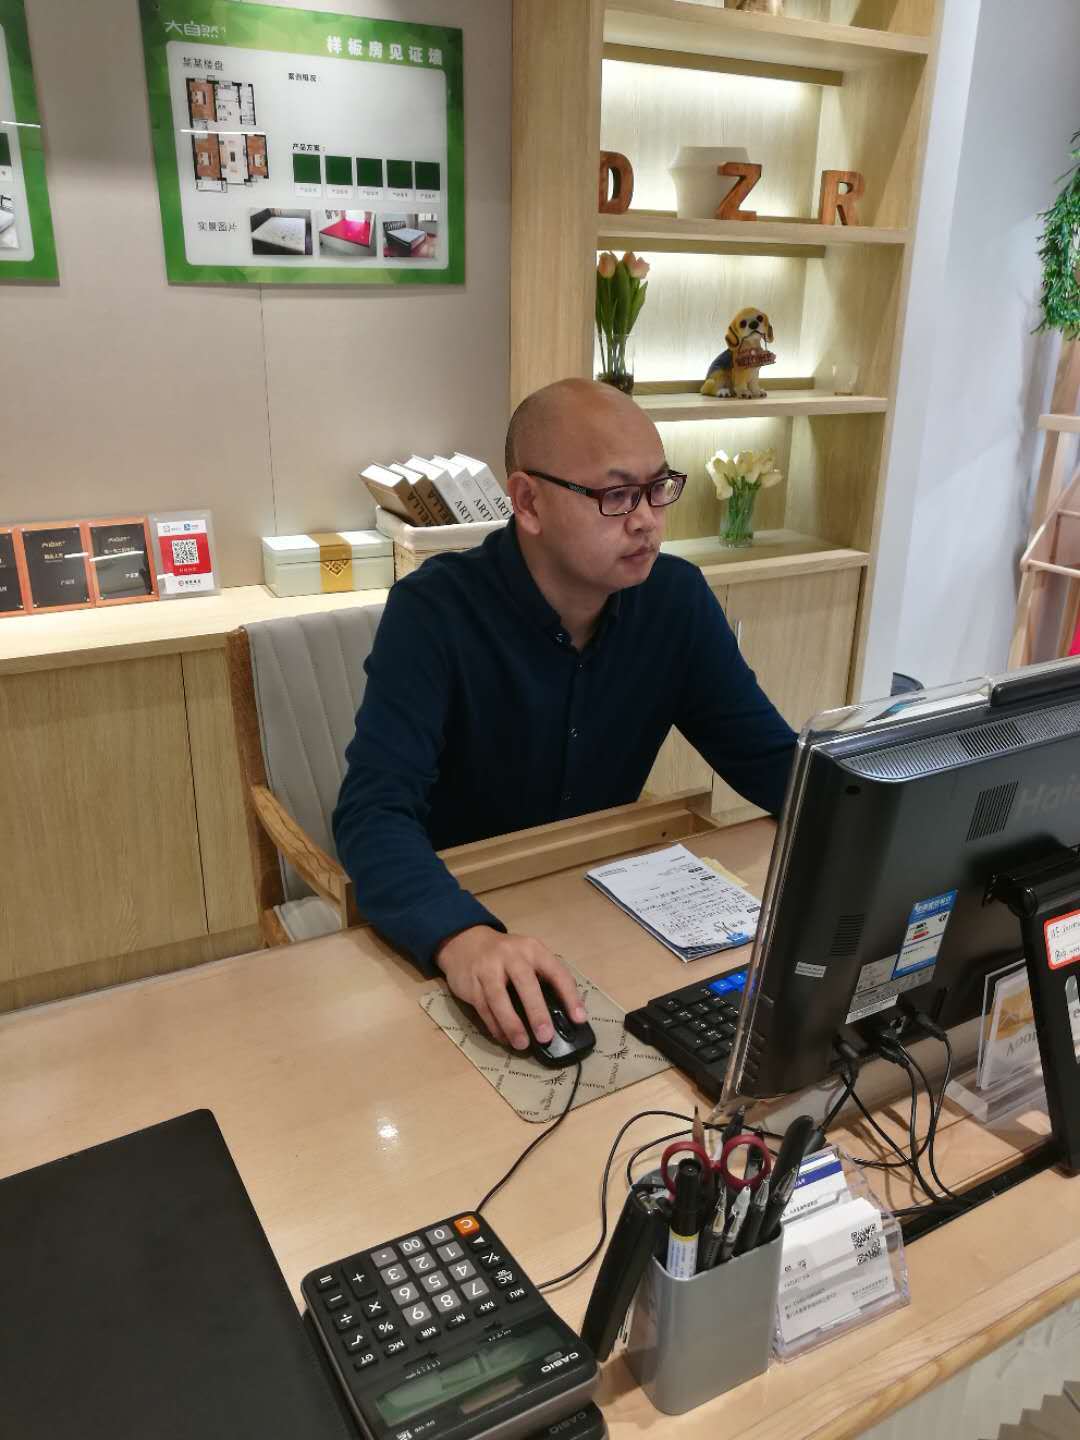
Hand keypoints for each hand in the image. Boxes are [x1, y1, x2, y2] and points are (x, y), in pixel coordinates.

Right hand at [435, 927, 586, 1049]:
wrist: (465, 942)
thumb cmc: (506, 956)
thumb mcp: (528, 956)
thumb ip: (543, 978)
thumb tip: (561, 1016)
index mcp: (533, 949)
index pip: (556, 972)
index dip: (570, 996)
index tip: (579, 1019)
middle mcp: (511, 955)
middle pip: (525, 984)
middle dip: (536, 1012)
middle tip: (546, 1037)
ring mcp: (488, 968)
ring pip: (499, 998)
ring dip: (512, 1024)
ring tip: (522, 1044)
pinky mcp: (470, 983)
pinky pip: (483, 1007)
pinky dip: (494, 1026)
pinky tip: (505, 1038)